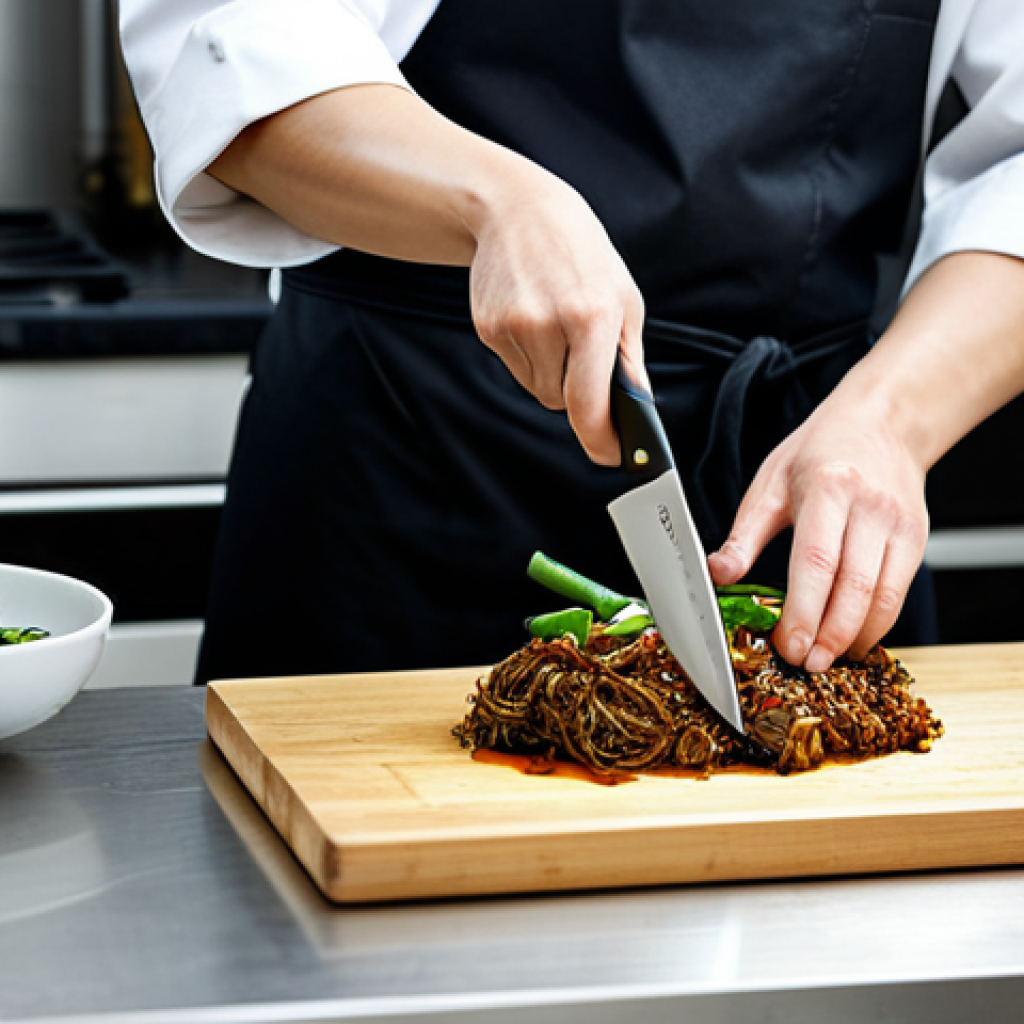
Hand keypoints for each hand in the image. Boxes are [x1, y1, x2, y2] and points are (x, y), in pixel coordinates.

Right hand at [467, 172, 646, 465]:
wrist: (518, 212)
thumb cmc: (582, 256)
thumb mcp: (623, 298)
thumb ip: (629, 361)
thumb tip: (637, 412)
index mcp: (593, 316)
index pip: (590, 403)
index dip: (599, 438)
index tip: (609, 456)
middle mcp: (550, 323)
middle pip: (562, 402)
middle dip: (577, 390)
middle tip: (580, 349)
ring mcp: (513, 327)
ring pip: (538, 389)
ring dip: (551, 373)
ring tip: (555, 324)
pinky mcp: (488, 328)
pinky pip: (516, 370)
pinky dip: (528, 357)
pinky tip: (532, 318)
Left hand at [707, 397, 928, 671]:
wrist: (882, 423)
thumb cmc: (818, 453)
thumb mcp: (769, 482)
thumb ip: (744, 534)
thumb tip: (718, 573)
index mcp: (827, 489)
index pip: (816, 561)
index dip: (803, 610)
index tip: (787, 644)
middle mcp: (870, 508)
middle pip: (853, 586)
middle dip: (829, 635)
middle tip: (805, 664)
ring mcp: (899, 525)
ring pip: (884, 597)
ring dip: (855, 637)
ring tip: (826, 660)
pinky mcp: (916, 540)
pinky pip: (899, 593)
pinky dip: (877, 624)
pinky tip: (852, 639)